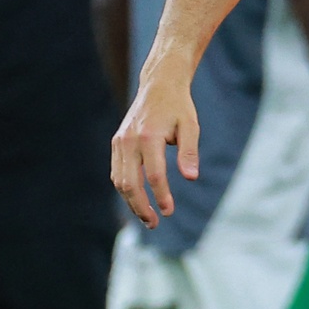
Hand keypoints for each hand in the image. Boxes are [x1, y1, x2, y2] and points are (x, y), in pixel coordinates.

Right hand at [111, 62, 201, 227]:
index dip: (161, 195)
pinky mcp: (116, 143)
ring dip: (131, 202)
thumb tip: (191, 178)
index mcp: (148, 136)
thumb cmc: (179, 106)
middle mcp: (129, 141)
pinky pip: (117, 172)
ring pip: (120, 181)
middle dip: (141, 206)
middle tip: (155, 223)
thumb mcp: (190, 126)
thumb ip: (189, 152)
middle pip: (130, 183)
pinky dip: (126, 189)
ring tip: (148, 217)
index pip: (154, 174)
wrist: (159, 85)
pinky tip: (138, 200)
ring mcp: (119, 142)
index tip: (169, 211)